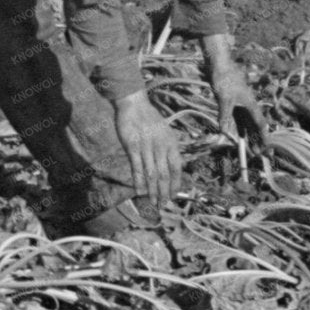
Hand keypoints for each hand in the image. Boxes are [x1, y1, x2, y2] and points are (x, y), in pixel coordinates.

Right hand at [112, 92, 183, 206]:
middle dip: (164, 192)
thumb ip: (169, 148)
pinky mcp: (133, 147)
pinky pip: (137, 167)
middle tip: (162, 205)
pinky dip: (139, 181)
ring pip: (151, 174)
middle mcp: (161, 147)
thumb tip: (173, 167)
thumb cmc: (150, 118)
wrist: (134, 104)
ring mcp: (147, 147)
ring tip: (153, 202)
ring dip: (152, 191)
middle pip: (164, 175)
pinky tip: (139, 191)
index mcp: (171, 143)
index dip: (175, 184)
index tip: (172, 196)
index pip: (176, 168)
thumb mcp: (166, 132)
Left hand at [202, 34, 268, 148]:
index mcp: (250, 105)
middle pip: (254, 127)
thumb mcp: (224, 98)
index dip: (263, 136)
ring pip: (247, 124)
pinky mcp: (232, 103)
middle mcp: (248, 106)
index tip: (266, 148)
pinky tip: (239, 136)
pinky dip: (239, 128)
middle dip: (257, 141)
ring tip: (251, 149)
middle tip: (258, 154)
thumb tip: (222, 131)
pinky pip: (238, 119)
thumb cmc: (225, 80)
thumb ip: (224, 115)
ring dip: (249, 137)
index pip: (260, 124)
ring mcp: (241, 105)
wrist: (220, 66)